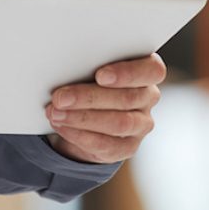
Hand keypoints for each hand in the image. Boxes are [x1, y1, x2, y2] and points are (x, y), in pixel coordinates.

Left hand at [45, 53, 165, 163]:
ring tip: (56, 113)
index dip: (127, 73)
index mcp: (147, 70)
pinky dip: (80, 136)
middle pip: (127, 98)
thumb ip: (91, 62)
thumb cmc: (92, 77)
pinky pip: (107, 145)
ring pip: (118, 123)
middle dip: (89, 98)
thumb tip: (65, 64)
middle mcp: (148, 97)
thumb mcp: (93, 65)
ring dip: (82, 119)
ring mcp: (141, 124)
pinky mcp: (128, 147)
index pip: (152, 70)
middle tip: (60, 97)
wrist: (90, 111)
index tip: (100, 76)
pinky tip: (62, 127)